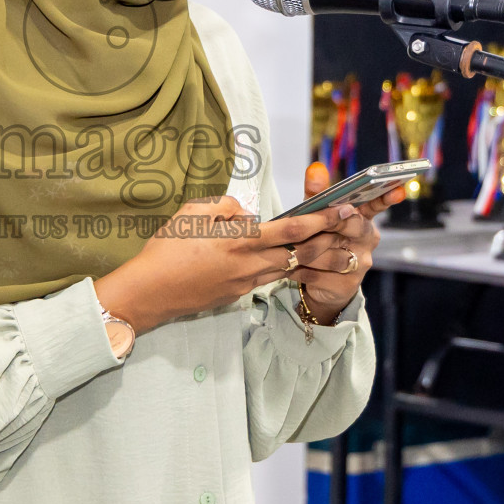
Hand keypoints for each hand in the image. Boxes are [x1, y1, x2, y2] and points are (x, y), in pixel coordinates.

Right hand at [92, 195, 360, 333]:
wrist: (149, 293)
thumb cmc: (165, 249)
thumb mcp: (191, 213)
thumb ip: (225, 208)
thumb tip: (246, 214)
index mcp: (240, 240)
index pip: (291, 229)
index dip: (320, 220)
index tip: (341, 211)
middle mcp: (249, 264)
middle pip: (301, 254)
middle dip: (330, 242)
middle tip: (354, 233)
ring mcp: (245, 283)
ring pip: (289, 269)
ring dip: (315, 261)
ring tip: (338, 254)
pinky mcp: (237, 295)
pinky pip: (267, 278)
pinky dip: (286, 271)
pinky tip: (291, 264)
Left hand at [289, 162, 404, 322]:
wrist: (319, 285)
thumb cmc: (319, 242)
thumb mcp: (316, 215)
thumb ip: (317, 194)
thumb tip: (315, 168)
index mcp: (363, 220)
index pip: (376, 205)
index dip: (386, 197)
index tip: (398, 190)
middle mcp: (367, 241)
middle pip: (353, 226)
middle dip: (328, 223)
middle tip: (308, 223)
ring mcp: (360, 264)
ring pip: (331, 253)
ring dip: (306, 250)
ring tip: (289, 249)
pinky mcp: (347, 285)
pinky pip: (319, 274)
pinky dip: (300, 270)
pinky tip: (289, 268)